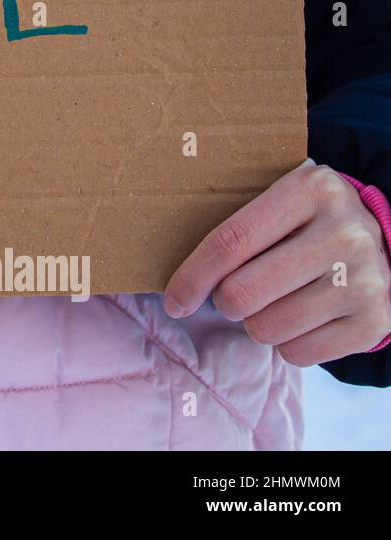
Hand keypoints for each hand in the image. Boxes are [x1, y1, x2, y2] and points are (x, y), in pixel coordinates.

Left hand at [164, 160, 390, 365]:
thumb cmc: (308, 225)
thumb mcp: (279, 204)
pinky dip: (287, 344)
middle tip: (237, 294)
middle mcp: (345, 233)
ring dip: (258, 323)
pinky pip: (298, 354)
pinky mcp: (376, 322)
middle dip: (226, 301)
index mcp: (311, 190)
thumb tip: (177, 286)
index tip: (174, 300)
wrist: (385, 246)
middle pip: (243, 292)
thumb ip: (235, 229)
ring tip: (277, 301)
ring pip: (267, 328)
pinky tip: (302, 319)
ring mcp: (366, 280)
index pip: (230, 242)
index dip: (192, 277)